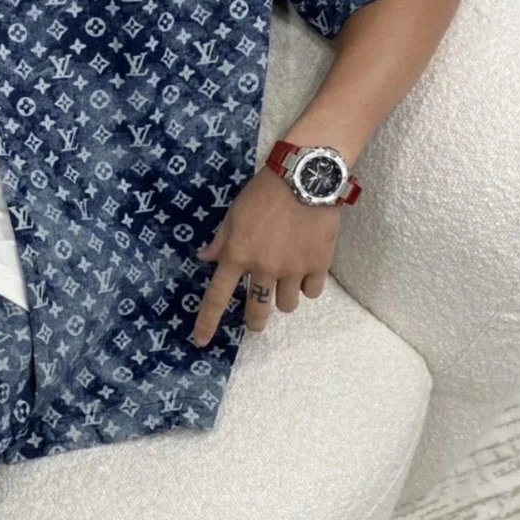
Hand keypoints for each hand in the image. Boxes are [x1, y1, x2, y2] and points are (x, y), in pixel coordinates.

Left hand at [190, 165, 338, 347]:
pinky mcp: (318, 265)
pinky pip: (312, 292)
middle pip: (257, 311)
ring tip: (286, 280)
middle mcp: (263, 268)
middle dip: (255, 321)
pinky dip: (308, 285)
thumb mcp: (234, 214)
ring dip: (283, 297)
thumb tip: (205, 258)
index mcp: (237, 255)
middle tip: (257, 320)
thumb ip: (221, 241)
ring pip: (287, 305)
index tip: (201, 342)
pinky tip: (306, 269)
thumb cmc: (263, 193)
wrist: (305, 178)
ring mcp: (292, 270)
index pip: (217, 296)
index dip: (207, 322)